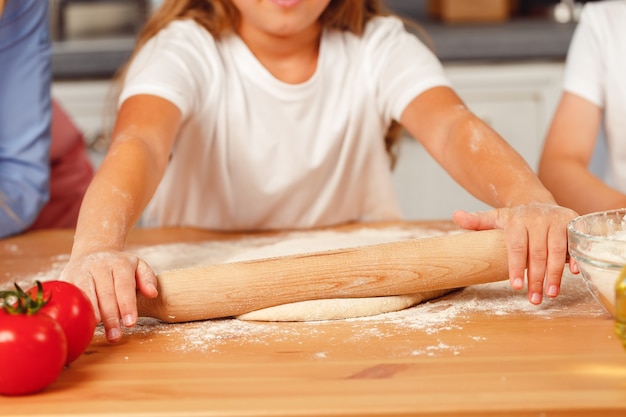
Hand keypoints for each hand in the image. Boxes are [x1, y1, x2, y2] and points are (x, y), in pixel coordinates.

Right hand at [60, 251, 157, 342]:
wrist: (93, 251)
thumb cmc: (118, 266)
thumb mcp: (138, 266)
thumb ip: (147, 279)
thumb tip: (152, 294)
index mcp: (119, 264)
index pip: (124, 287)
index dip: (127, 305)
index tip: (131, 323)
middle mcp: (99, 266)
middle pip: (105, 294)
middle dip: (111, 317)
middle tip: (115, 336)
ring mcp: (80, 271)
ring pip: (85, 294)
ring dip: (90, 314)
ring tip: (95, 329)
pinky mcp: (66, 278)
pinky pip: (69, 295)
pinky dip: (73, 308)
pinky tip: (78, 321)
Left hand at [452, 203, 578, 304]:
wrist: (536, 201)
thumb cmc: (514, 218)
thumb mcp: (495, 218)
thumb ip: (477, 221)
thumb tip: (456, 216)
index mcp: (517, 220)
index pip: (517, 247)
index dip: (517, 267)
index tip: (516, 287)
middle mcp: (538, 219)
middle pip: (538, 253)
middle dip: (536, 278)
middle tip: (534, 299)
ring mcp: (557, 220)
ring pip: (557, 250)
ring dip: (555, 274)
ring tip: (550, 294)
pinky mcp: (573, 222)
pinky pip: (575, 242)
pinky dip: (575, 257)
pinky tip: (574, 273)